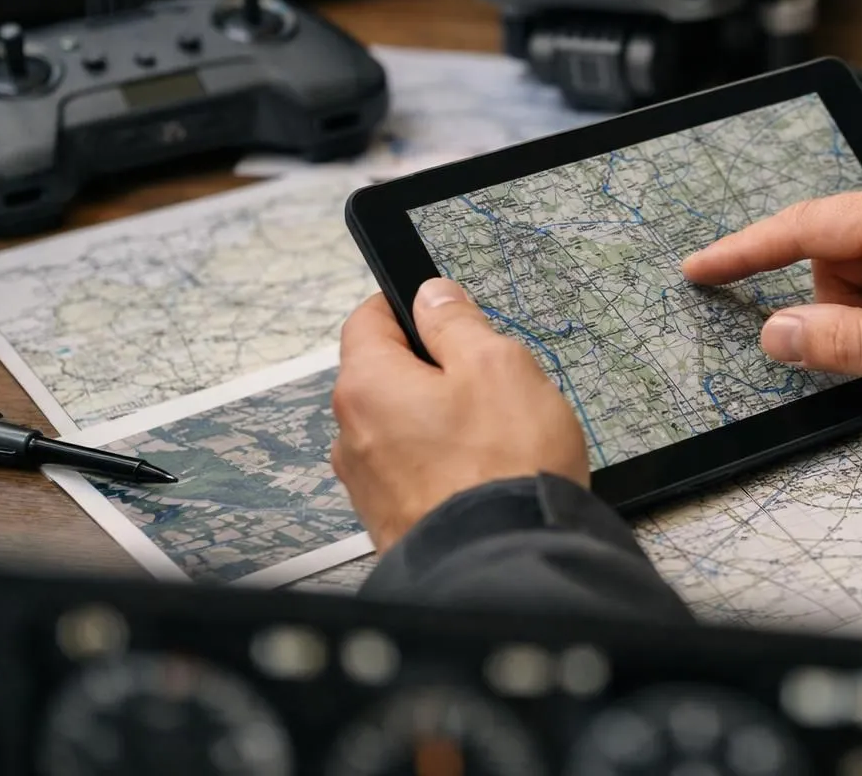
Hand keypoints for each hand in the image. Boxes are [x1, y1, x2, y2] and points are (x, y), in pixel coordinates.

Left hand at [332, 278, 588, 552]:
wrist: (508, 565)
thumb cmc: (504, 469)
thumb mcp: (497, 365)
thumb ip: (458, 322)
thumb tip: (434, 295)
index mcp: (367, 385)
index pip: (368, 318)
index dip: (410, 307)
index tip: (445, 311)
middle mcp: (353, 433)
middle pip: (388, 375)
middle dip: (437, 370)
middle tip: (491, 381)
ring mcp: (369, 482)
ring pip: (405, 424)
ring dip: (443, 420)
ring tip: (498, 435)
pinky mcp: (392, 518)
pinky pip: (416, 469)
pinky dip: (447, 463)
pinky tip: (489, 471)